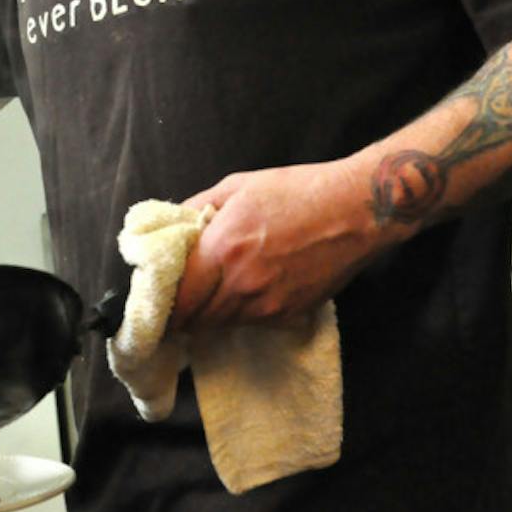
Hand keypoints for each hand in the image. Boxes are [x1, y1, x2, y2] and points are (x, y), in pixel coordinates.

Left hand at [169, 160, 378, 330]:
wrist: (356, 210)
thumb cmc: (296, 191)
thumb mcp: (237, 186)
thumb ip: (197, 207)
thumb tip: (172, 226)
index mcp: (222, 250)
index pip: (177, 299)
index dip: (161, 305)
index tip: (156, 298)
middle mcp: (241, 285)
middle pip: (195, 319)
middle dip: (182, 313)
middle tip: (178, 299)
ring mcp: (268, 305)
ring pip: (221, 325)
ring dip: (209, 315)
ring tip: (208, 295)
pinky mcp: (290, 315)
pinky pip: (252, 323)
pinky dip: (240, 314)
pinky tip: (245, 293)